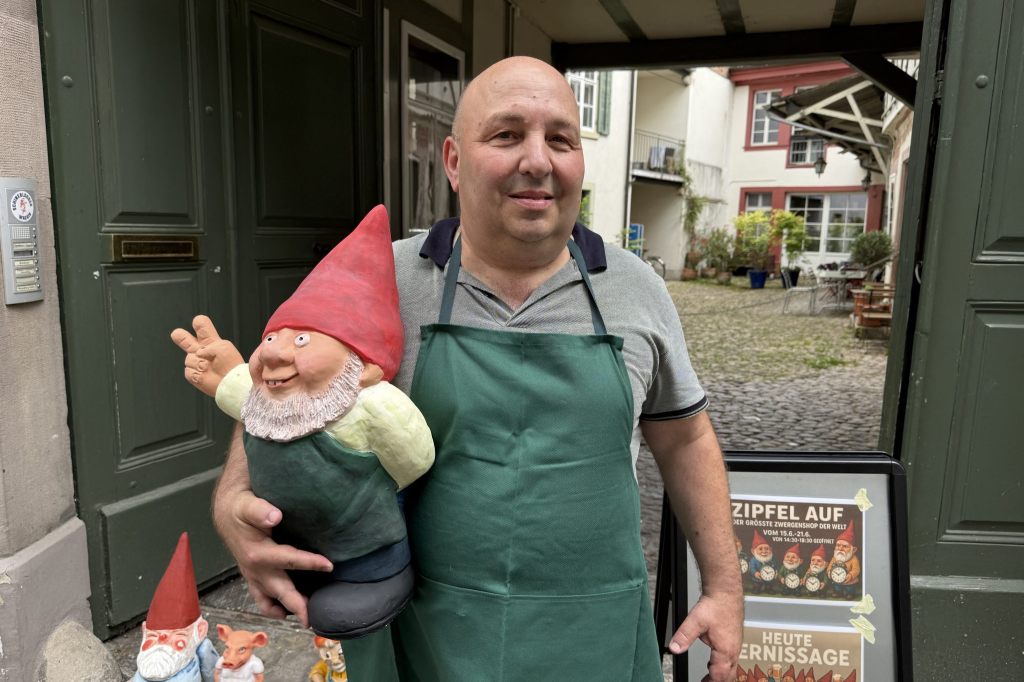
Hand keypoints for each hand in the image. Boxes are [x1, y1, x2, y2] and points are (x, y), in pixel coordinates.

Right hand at [171, 315, 244, 396]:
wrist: (231, 383)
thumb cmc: (231, 364)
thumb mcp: (224, 347)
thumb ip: (209, 346)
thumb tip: (198, 354)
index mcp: (210, 341)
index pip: (202, 326)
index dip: (198, 324)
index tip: (197, 323)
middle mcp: (200, 350)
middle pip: (185, 339)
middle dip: (180, 336)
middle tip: (176, 334)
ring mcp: (195, 361)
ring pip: (188, 359)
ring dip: (199, 363)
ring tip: (209, 367)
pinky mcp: (192, 373)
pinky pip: (188, 370)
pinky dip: (197, 373)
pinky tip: (205, 375)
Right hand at [213, 484, 332, 625]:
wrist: (225, 514)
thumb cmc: (240, 509)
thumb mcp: (248, 506)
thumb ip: (261, 511)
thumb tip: (275, 516)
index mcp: (258, 553)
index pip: (289, 560)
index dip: (310, 563)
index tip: (329, 566)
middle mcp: (255, 570)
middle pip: (281, 592)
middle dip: (298, 606)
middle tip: (313, 620)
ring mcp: (253, 577)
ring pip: (270, 602)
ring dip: (287, 610)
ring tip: (306, 619)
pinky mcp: (253, 579)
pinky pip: (262, 601)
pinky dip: (273, 609)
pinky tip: (286, 612)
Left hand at [667, 591, 742, 681]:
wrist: (726, 592)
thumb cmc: (715, 605)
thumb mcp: (695, 621)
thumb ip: (684, 636)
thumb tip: (674, 649)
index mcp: (725, 651)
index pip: (719, 677)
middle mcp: (733, 651)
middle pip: (728, 676)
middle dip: (717, 681)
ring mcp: (736, 645)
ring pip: (731, 668)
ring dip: (721, 674)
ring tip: (708, 677)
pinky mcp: (735, 639)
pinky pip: (732, 659)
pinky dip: (724, 665)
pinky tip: (714, 662)